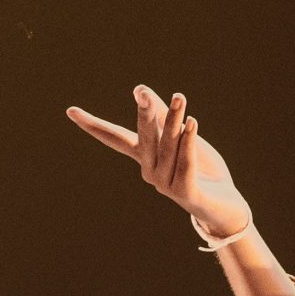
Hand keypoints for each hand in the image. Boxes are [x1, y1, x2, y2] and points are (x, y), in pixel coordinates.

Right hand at [67, 86, 251, 239]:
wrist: (225, 206)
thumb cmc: (201, 169)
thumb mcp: (180, 138)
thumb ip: (162, 115)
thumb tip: (139, 89)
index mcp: (144, 157)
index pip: (114, 138)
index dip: (93, 125)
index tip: (70, 111)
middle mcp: (149, 170)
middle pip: (144, 138)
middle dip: (144, 115)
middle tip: (142, 93)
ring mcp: (165, 184)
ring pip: (169, 146)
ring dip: (175, 120)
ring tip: (180, 97)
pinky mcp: (185, 193)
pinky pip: (185, 163)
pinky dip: (188, 142)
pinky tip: (192, 122)